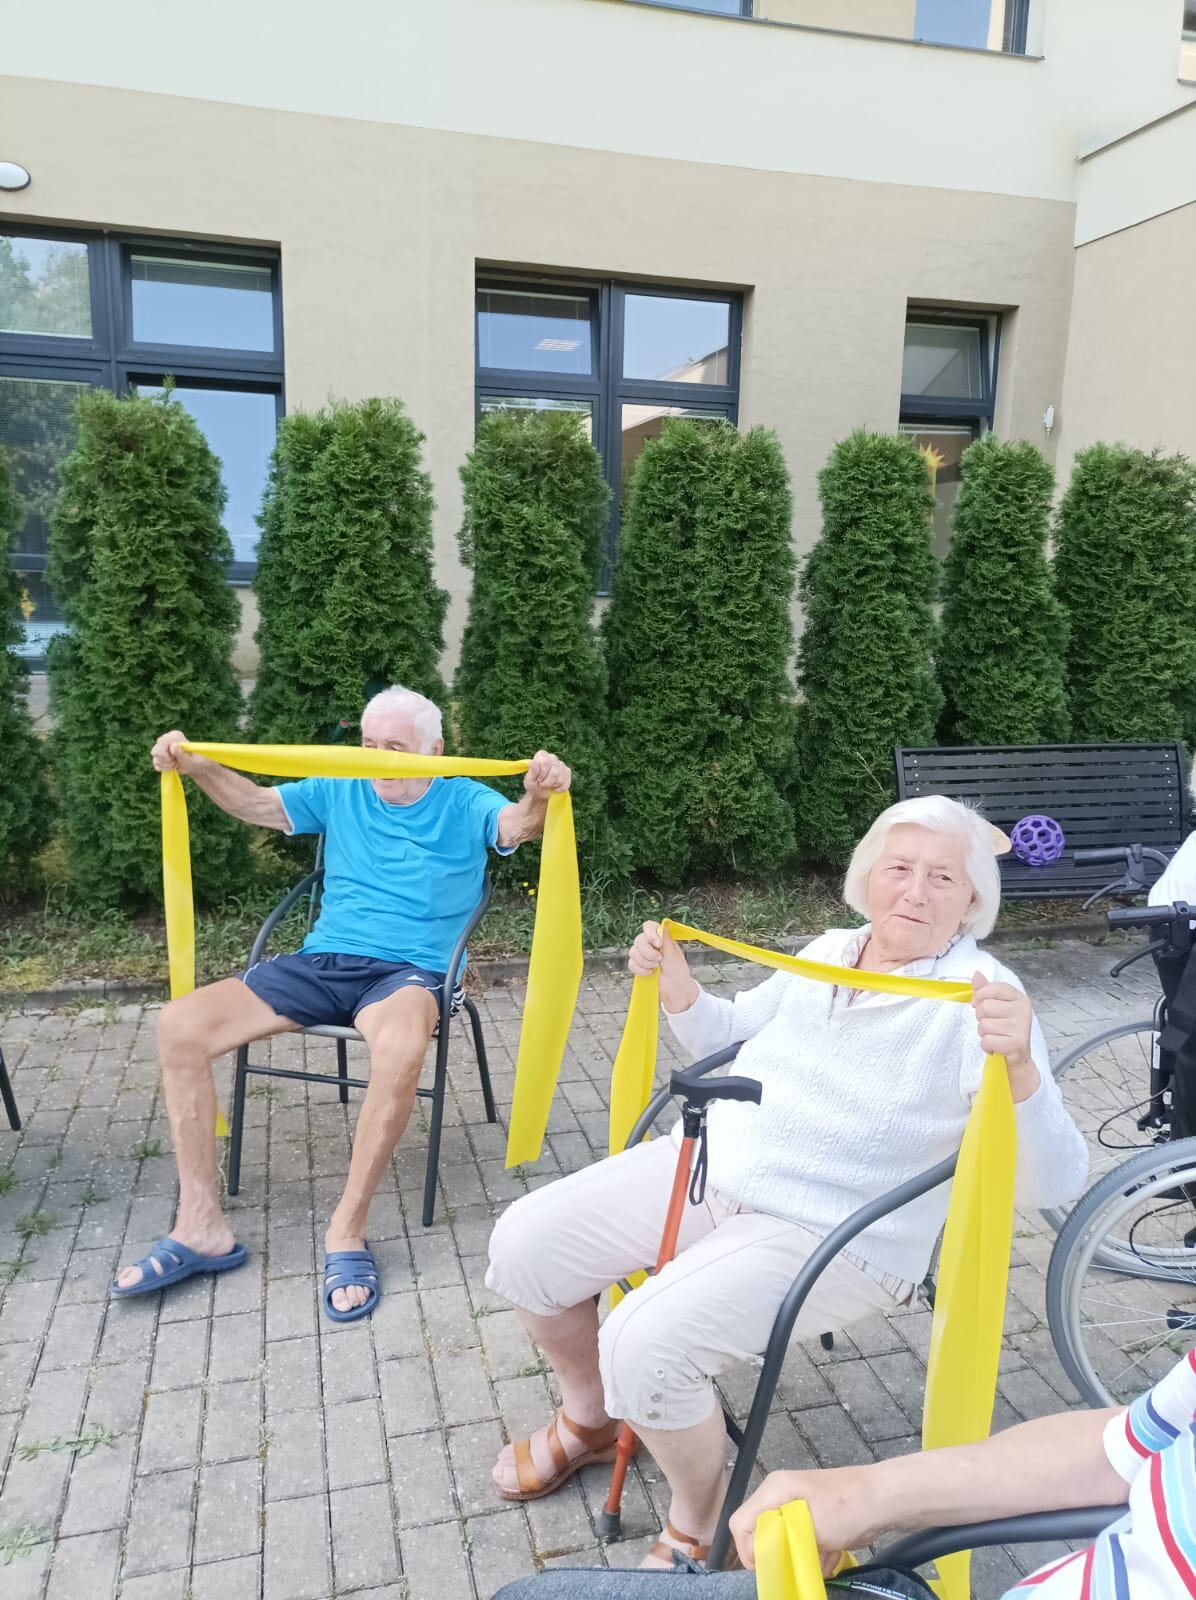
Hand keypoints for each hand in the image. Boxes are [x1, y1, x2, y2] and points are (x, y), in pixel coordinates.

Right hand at [151, 730, 203, 775]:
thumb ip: (182, 753)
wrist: (194, 766)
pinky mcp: (158, 756)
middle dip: (166, 760)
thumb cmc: (194, 760)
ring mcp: (160, 747)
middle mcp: (165, 739)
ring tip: (175, 764)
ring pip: (155, 759)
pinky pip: (156, 764)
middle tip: (175, 761)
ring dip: (166, 765)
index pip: (162, 742)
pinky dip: (164, 768)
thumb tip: (173, 746)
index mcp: (174, 735)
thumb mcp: (190, 759)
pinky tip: (171, 767)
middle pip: (156, 751)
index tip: (175, 758)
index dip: (166, 753)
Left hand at [523, 750, 570, 798]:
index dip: (542, 774)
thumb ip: (532, 771)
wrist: (540, 794)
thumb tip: (535, 762)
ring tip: (548, 786)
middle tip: (542, 785)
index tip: (538, 780)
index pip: (545, 762)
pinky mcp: (567, 772)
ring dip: (552, 786)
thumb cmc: (533, 785)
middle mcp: (552, 757)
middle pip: (555, 772)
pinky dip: (559, 789)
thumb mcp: (529, 780)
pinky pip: (565, 783)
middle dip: (547, 782)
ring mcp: (561, 764)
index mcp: (541, 755)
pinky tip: (554, 788)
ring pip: (560, 779)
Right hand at [628, 920, 698, 1012]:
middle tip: (659, 960)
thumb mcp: (674, 953)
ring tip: (656, 967)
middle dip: (648, 952)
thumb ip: (666, 940)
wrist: (674, 986)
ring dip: (645, 962)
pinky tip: (650, 973)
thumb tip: (665, 924)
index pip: (649, 926)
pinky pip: (631, 964)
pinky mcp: (637, 965)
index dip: (650, 933)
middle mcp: (649, 943)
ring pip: (633, 952)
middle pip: (639, 940)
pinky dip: (641, 970)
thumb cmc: (677, 968)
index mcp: (659, 937)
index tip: (657, 944)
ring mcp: (641, 953)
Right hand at [730, 1465, 879, 1573]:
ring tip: (815, 1566)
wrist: (883, 1500)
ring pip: (783, 1541)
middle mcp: (781, 1496)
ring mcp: (799, 1506)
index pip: (741, 1522)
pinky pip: (802, 1542)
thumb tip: (758, 1556)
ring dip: (796, 1558)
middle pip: (761, 1533)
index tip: (766, 1570)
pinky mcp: (814, 1518)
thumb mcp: (810, 1527)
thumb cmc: (846, 1508)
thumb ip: (779, 1539)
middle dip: (774, 1556)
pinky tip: (828, 1561)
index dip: (747, 1551)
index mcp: (774, 1490)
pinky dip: (813, 1556)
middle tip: (788, 1572)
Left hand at [971, 970, 1037, 1089]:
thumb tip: (976, 974)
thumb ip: (986, 990)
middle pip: (985, 1007)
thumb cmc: (1005, 1028)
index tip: (978, 1004)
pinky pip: (987, 1041)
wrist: (1018, 1056)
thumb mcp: (997, 1006)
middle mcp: (1023, 1011)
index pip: (992, 988)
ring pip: (984, 1025)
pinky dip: (986, 1046)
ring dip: (984, 1034)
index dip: (979, 996)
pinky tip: (996, 1046)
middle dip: (981, 1018)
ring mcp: (1021, 1028)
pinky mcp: (1017, 1044)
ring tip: (996, 1036)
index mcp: (1019, 998)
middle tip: (991, 1025)